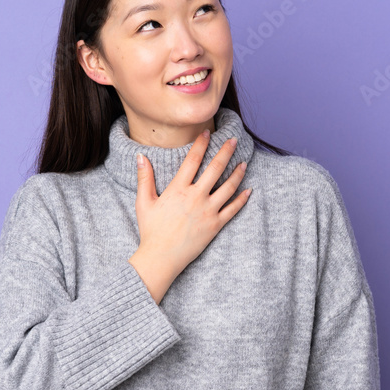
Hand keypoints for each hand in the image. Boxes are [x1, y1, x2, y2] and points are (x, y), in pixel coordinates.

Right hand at [128, 130, 250, 303]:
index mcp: (178, 189)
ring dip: (238, 173)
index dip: (201, 144)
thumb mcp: (144, 202)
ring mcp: (208, 211)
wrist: (161, 257)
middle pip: (215, 169)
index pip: (192, 160)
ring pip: (228, 187)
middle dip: (226, 152)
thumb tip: (141, 156)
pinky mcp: (216, 225)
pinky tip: (248, 190)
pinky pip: (233, 209)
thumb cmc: (151, 230)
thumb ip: (144, 178)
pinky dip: (242, 199)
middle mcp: (195, 197)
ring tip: (244, 163)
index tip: (207, 132)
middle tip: (234, 141)